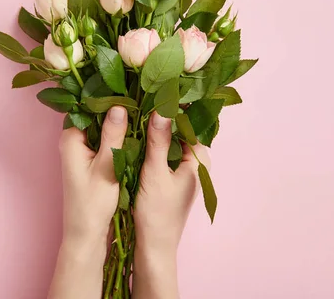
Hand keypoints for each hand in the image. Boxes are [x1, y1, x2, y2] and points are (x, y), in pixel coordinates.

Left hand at [48, 106, 127, 298]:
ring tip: (143, 103)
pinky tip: (138, 126)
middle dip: (116, 103)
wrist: (86, 232)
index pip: (86, 104)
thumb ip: (112, 136)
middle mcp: (73, 139)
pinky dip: (119, 131)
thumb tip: (119, 105)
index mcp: (70, 138)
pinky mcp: (91, 157)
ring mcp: (81, 148)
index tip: (129, 82)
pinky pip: (105, 136)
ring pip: (102, 124)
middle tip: (141, 91)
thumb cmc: (92, 204)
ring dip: (119, 117)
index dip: (107, 92)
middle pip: (94, 111)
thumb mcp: (106, 167)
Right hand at [133, 112, 210, 298]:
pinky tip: (134, 133)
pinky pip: (163, 151)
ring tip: (135, 108)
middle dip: (161, 114)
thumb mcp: (155, 173)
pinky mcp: (171, 176)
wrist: (154, 247)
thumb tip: (162, 108)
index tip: (155, 87)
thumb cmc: (157, 213)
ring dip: (154, 128)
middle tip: (140, 94)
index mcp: (199, 160)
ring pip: (169, 140)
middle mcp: (195, 162)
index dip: (173, 104)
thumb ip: (158, 141)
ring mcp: (183, 170)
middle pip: (179, 129)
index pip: (188, 122)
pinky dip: (151, 142)